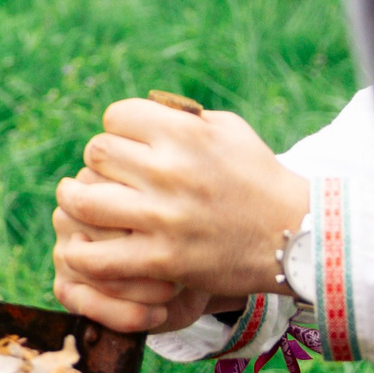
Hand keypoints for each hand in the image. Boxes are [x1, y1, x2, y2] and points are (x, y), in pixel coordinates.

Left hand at [49, 98, 308, 328]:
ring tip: (78, 202)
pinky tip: (81, 247)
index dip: (118, 130)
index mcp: (184, 134)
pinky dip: (82, 253)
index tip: (129, 145)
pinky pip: (99, 257)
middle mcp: (169, 171)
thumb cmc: (258, 177)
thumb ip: (180, 118)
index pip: (115, 116)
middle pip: (96, 153)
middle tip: (111, 177)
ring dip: (75, 201)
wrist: (298, 237)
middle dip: (99, 163)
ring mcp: (163, 217)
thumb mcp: (227, 130)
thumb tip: (137, 114)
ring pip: (82, 200)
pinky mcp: (163, 259)